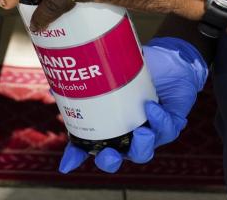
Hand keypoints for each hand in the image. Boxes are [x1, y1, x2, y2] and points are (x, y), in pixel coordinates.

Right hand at [59, 37, 208, 173]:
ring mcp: (148, 134)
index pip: (88, 146)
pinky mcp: (170, 126)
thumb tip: (56, 87)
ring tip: (142, 132)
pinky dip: (159, 120)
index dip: (76, 157)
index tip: (66, 165)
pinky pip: (165, 130)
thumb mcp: (111, 74)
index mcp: (109, 126)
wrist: (169, 61)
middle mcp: (127, 135)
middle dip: (109, 161)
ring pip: (142, 152)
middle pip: (114, 159)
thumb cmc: (136, 70)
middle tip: (109, 154)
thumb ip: (90, 82)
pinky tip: (152, 107)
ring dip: (141, 146)